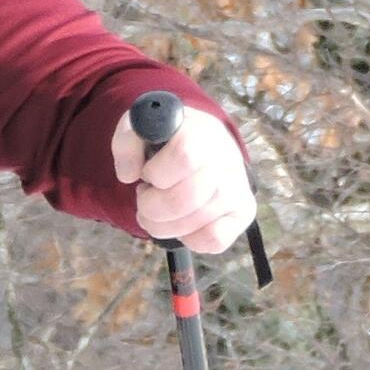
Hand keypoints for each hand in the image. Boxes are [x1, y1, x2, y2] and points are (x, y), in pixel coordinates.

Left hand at [112, 103, 254, 255]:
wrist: (203, 143)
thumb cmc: (167, 139)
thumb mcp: (140, 128)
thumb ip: (126, 144)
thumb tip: (128, 175)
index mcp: (201, 132)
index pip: (183, 156)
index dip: (156, 173)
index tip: (147, 174)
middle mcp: (227, 160)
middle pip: (185, 198)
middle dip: (151, 207)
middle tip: (144, 199)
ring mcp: (238, 188)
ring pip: (197, 223)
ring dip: (163, 226)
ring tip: (157, 210)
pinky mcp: (244, 212)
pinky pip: (214, 241)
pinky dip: (188, 239)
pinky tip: (180, 222)